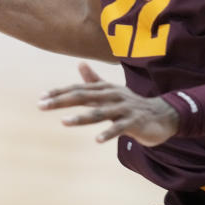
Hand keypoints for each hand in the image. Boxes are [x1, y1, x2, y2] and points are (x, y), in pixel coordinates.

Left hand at [39, 63, 178, 145]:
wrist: (163, 115)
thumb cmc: (131, 104)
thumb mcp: (112, 91)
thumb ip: (94, 80)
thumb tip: (80, 64)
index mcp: (104, 89)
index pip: (77, 89)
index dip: (59, 92)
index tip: (41, 98)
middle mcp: (111, 95)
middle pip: (83, 97)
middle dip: (61, 101)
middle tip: (42, 106)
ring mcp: (123, 109)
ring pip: (99, 113)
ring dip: (81, 118)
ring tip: (64, 122)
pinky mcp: (134, 122)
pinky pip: (119, 128)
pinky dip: (108, 133)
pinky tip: (97, 140)